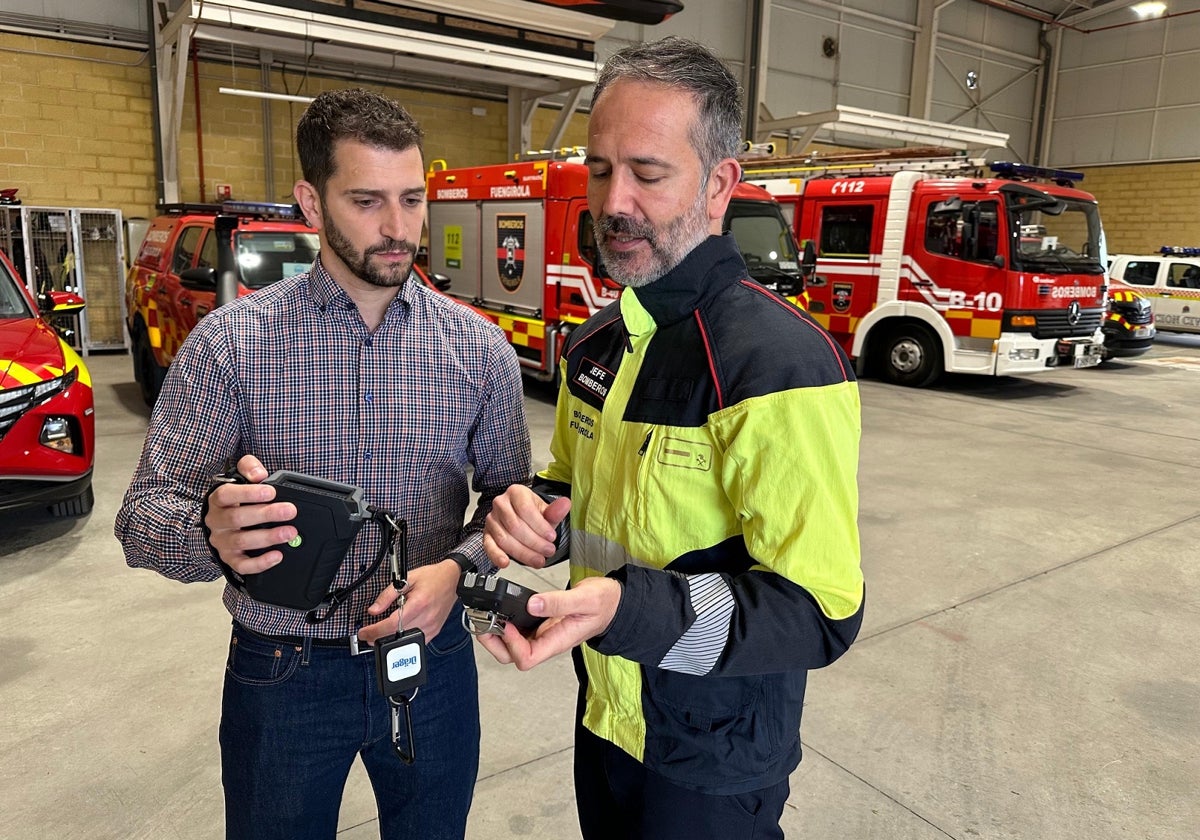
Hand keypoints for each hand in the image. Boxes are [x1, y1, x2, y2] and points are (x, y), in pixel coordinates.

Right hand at [204, 454, 296, 575]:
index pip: (227, 494)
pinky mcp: (229, 559)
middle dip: (266, 514)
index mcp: (218, 500)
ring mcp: (222, 541)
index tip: (271, 492)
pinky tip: (277, 555)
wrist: (219, 523)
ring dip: (268, 537)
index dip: (248, 493)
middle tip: (290, 511)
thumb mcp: (239, 478)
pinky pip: (242, 565)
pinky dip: (260, 563)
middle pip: (237, 519)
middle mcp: (216, 521)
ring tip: (290, 532)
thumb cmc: (235, 499)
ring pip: (242, 541)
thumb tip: (259, 475)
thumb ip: (249, 468)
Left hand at [358, 558, 461, 646]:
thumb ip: (388, 595)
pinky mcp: (434, 631)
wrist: (452, 579)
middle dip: (379, 638)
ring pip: (406, 642)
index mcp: (418, 604)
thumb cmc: (432, 577)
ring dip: (391, 641)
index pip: (392, 624)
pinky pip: (416, 642)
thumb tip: (373, 610)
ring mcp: (431, 627)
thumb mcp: (407, 579)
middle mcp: (426, 618)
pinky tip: (398, 635)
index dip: (375, 631)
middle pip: (397, 636)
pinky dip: (405, 641)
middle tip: (368, 635)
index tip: (364, 633)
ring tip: (381, 635)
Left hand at [475, 576, 620, 670]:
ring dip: (495, 634)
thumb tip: (533, 604)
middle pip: (514, 657)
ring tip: (486, 616)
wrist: (613, 602)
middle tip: (484, 622)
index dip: (512, 645)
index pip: (528, 658)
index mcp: (558, 640)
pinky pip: (519, 631)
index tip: (507, 624)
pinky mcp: (541, 624)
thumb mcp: (585, 599)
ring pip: (513, 646)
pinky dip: (505, 623)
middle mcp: (548, 641)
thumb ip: (559, 602)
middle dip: (494, 643)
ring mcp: (543, 635)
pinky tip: (500, 611)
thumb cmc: (604, 603)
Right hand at [483, 485, 570, 568]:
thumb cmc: (533, 513)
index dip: (539, 526)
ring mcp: (492, 519)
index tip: (552, 537)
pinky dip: (496, 556)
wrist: (523, 518)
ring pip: (504, 538)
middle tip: (548, 551)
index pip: (526, 509)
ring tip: (538, 560)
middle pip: (515, 526)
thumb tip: (565, 504)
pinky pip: (489, 546)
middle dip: (534, 542)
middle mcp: (501, 504)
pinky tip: (505, 562)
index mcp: (516, 492)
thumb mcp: (546, 511)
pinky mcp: (487, 534)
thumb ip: (555, 511)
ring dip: (523, 553)